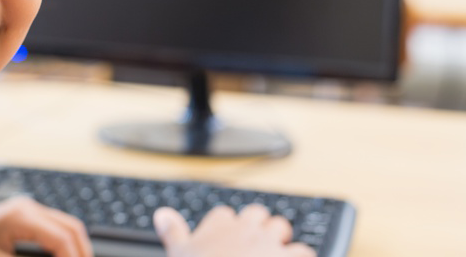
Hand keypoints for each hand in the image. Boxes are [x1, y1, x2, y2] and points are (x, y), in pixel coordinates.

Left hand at [0, 196, 92, 256]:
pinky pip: (56, 227)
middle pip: (73, 228)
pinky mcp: (26, 214)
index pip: (62, 238)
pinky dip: (65, 244)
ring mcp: (28, 208)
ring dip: (76, 248)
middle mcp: (28, 207)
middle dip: (82, 252)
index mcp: (21, 216)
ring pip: (68, 226)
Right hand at [154, 204, 315, 256]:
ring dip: (279, 239)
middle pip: (256, 214)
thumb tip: (161, 213)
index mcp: (219, 225)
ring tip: (276, 253)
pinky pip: (304, 250)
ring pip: (280, 226)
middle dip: (256, 226)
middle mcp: (245, 228)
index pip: (223, 215)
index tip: (223, 241)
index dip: (224, 227)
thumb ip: (172, 231)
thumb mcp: (178, 253)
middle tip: (254, 244)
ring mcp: (269, 242)